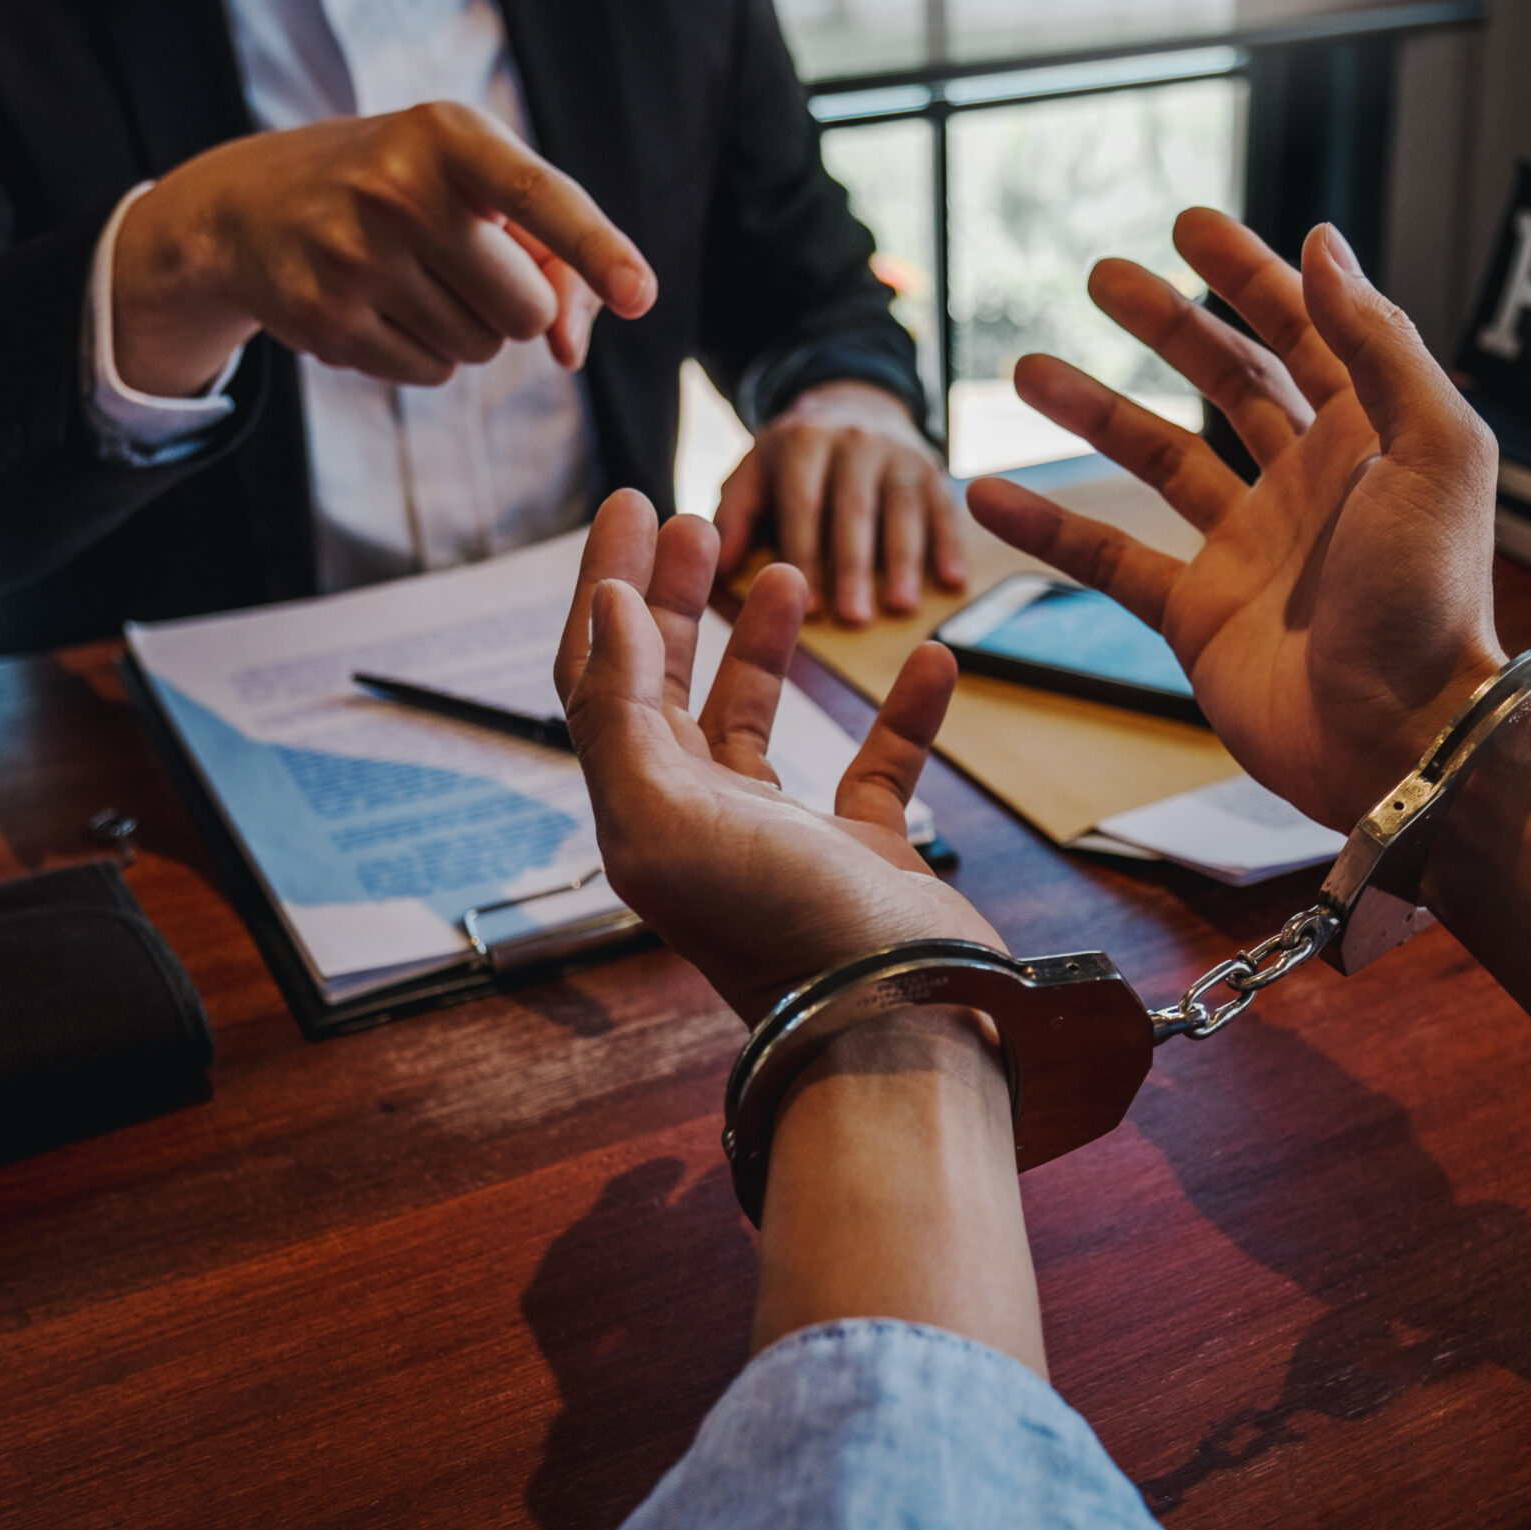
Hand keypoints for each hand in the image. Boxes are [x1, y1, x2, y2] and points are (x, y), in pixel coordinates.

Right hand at [111, 100, 655, 396]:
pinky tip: (375, 304)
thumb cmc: (400, 193)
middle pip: (526, 310)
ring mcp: (353, 256)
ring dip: (464, 327)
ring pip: (480, 349)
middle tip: (456, 261)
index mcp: (447, 136)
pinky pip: (431, 373)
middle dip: (511, 302)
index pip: (540, 197)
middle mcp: (396, 188)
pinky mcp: (324, 317)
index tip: (640, 296)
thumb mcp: (474, 189)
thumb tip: (570, 352)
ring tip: (407, 275)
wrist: (250, 206)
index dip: (597, 249)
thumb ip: (555, 258)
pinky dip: (421, 351)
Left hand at [556, 490, 999, 1019]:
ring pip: (760, 722)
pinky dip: (902, 711)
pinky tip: (930, 657)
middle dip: (677, 598)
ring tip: (788, 573)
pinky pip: (878, 769)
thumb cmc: (782, 929)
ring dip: (766, 643)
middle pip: (668, 686)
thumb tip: (609, 610)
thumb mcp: (669, 818)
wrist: (899, 1026)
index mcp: (642, 811)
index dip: (606, 587)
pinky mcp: (865, 861)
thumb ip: (621, 713)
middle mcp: (702, 824)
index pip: (600, 676)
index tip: (631, 503)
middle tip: (701, 517)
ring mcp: (784, 843)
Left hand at [713, 380, 967, 623]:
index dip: (806, 554)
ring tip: (901, 606)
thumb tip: (720, 567)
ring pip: (903, 508)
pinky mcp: (932, 467)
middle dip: (854, 565)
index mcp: (804, 442)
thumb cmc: (793, 460)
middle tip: (854, 617)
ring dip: (904, 560)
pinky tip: (953, 582)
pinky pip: (943, 507)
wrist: (850, 404)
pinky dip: (950, 544)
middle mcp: (854, 440)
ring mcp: (898, 452)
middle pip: (854, 508)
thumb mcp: (754, 473)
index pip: (803, 503)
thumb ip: (733, 516)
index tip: (808, 605)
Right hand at [966, 209, 1503, 831]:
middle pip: (1226, 381)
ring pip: (1157, 461)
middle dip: (1165, 325)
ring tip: (1023, 369)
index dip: (1251, 275)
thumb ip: (1380, 344)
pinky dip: (1050, 528)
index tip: (1188, 226)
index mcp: (1371, 437)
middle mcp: (1309, 485)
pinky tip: (988, 496)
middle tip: (1099, 277)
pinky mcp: (1199, 616)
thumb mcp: (1435, 451)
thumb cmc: (1432, 603)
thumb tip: (1324, 244)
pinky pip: (1111, 559)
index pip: (1306, 330)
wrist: (1399, 742)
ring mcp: (1250, 551)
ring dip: (1094, 413)